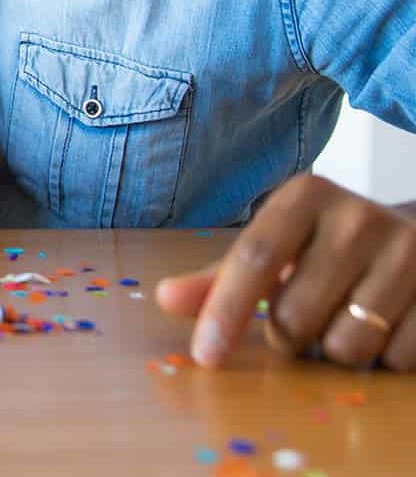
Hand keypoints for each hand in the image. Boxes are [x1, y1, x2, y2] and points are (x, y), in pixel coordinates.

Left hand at [156, 175, 415, 370]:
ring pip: (345, 345)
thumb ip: (220, 277)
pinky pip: (396, 358)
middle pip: (295, 314)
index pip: (254, 258)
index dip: (226, 311)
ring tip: (344, 319)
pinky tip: (385, 327)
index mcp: (306, 196)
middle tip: (303, 317)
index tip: (205, 357)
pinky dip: (382, 358)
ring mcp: (410, 253)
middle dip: (289, 336)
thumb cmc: (327, 247)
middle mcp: (360, 216)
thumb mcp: (276, 248)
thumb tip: (164, 298)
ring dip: (334, 351)